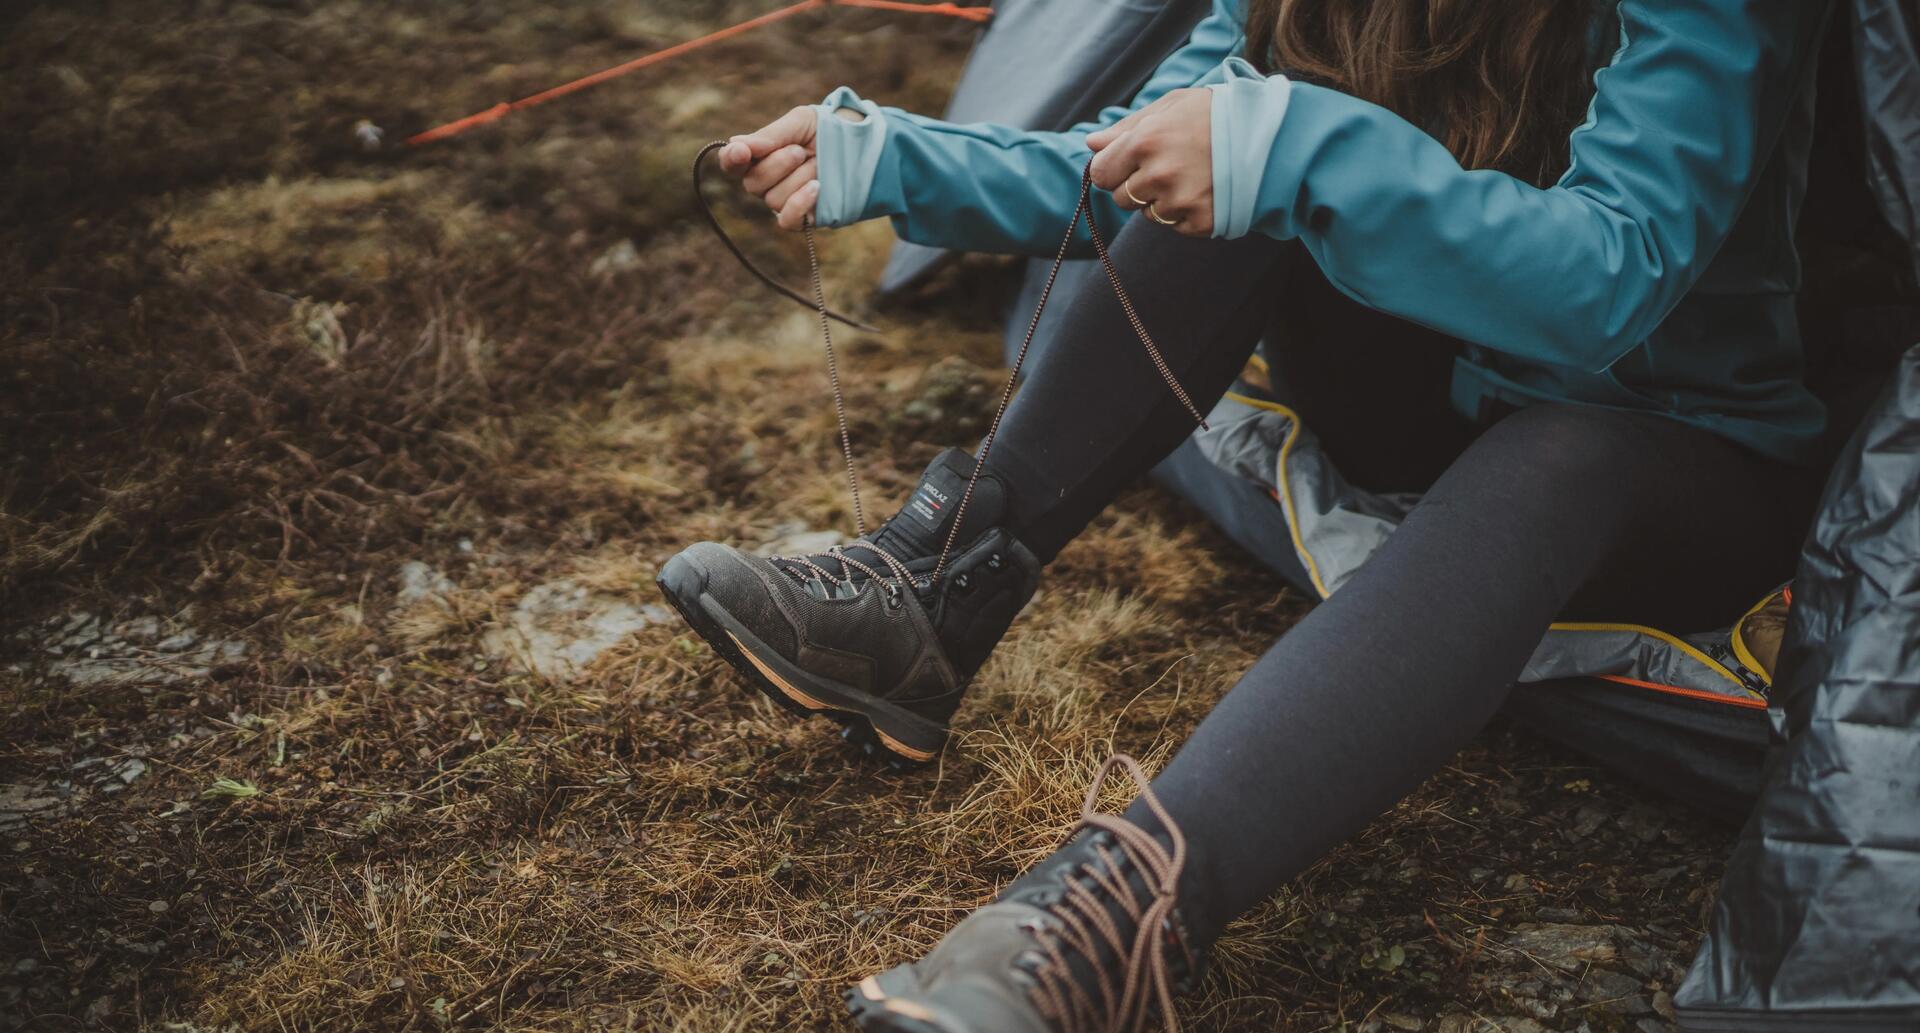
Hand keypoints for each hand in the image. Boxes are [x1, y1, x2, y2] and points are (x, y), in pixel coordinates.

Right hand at [718, 106, 821, 230]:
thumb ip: (770, 135)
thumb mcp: (800, 122)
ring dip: (798, 178)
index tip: (741, 151)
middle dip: (778, 164)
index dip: (731, 159)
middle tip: (801, 151)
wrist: (862, 145)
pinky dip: (799, 204)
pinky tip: (816, 188)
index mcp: (759, 155)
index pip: (732, 162)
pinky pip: (787, 220)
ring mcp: (783, 200)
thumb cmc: (826, 130)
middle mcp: (766, 181)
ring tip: (818, 163)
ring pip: (773, 199)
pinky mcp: (803, 218)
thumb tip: (736, 144)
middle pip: (753, 183)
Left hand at [1086, 88, 1213, 236]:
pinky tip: (1206, 190)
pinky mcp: (1201, 223)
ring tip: (1193, 175)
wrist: (1273, 136)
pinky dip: (1186, 213)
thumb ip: (1127, 127)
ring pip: (1150, 214)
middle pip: (1122, 198)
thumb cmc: (1217, 114)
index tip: (1128, 164)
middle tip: (1169, 165)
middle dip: (1137, 185)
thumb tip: (1092, 145)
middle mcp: (1159, 175)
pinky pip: (1176, 226)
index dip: (1112, 170)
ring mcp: (1180, 202)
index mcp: (1146, 141)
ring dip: (1163, 200)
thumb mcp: (1172, 106)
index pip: (1102, 174)